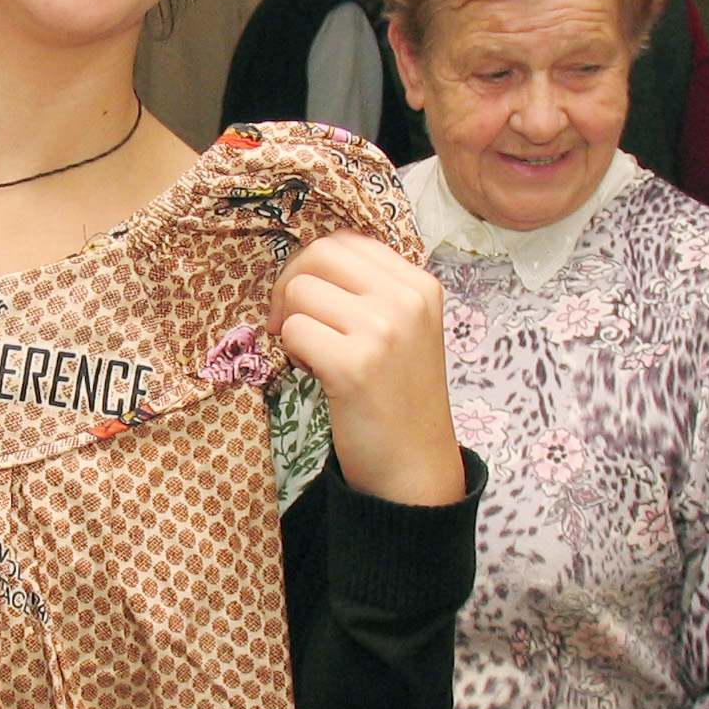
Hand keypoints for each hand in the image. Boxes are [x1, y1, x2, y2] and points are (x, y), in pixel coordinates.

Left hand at [270, 234, 466, 506]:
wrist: (414, 467)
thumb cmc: (398, 399)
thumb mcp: (403, 330)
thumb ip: (367, 292)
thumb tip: (303, 266)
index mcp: (420, 284)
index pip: (346, 241)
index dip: (313, 267)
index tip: (309, 303)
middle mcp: (406, 299)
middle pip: (319, 254)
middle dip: (289, 285)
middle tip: (288, 324)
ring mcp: (384, 330)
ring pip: (300, 291)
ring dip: (291, 325)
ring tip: (313, 356)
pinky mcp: (355, 365)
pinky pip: (293, 332)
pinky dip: (292, 353)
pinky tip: (315, 375)